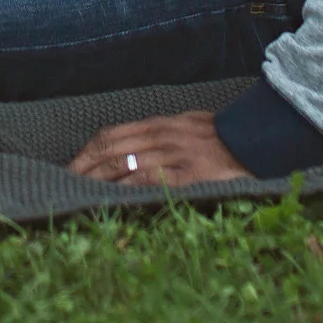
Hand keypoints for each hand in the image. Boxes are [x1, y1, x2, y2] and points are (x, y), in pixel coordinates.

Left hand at [69, 110, 251, 188]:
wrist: (256, 144)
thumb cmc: (219, 138)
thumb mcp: (187, 124)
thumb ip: (159, 132)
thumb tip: (128, 143)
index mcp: (158, 124)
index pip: (110, 135)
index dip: (87, 153)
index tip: (70, 168)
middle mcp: (161, 136)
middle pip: (110, 150)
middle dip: (84, 169)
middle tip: (66, 185)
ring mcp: (175, 155)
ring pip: (124, 164)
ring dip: (99, 181)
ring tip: (80, 194)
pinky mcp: (188, 176)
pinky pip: (149, 181)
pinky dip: (126, 189)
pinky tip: (112, 198)